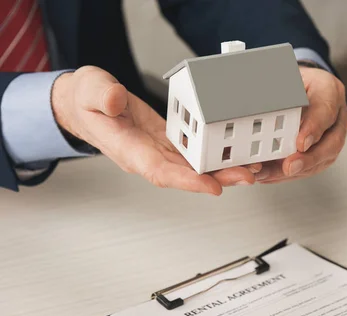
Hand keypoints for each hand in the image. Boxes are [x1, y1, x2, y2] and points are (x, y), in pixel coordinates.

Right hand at [52, 66, 259, 193]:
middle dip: (218, 178)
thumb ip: (102, 96)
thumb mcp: (90, 90)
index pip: (159, 171)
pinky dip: (215, 156)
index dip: (187, 181)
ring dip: (223, 170)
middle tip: (247, 176)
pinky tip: (236, 154)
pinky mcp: (169, 142)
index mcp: (128, 150)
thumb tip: (116, 100)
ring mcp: (160, 151)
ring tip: (251, 167)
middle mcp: (148, 156)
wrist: (88, 104)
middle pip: (186, 175)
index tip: (212, 186)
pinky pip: (195, 153)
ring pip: (194, 167)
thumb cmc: (88, 100)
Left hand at [255, 66, 346, 182]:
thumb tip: (257, 103)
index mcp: (329, 90)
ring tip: (271, 175)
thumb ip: (280, 91)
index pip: (326, 109)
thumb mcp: (287, 77)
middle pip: (331, 143)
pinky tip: (271, 176)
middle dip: (309, 159)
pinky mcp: (324, 151)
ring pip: (322, 159)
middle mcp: (337, 116)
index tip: (300, 143)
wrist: (305, 88)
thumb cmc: (295, 82)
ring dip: (296, 170)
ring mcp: (333, 136)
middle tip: (289, 167)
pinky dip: (290, 173)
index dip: (314, 128)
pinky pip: (311, 167)